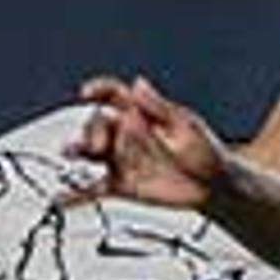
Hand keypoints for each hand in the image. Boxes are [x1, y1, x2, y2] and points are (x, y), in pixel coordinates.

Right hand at [74, 75, 226, 209]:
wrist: (216, 187)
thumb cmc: (206, 152)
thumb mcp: (186, 126)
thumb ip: (158, 107)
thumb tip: (138, 82)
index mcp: (141, 114)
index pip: (113, 95)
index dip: (98, 90)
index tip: (86, 93)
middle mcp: (126, 134)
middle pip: (98, 126)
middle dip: (92, 131)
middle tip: (97, 143)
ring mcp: (122, 159)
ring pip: (91, 154)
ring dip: (78, 153)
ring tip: (71, 156)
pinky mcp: (122, 185)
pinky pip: (95, 188)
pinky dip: (78, 193)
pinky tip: (63, 197)